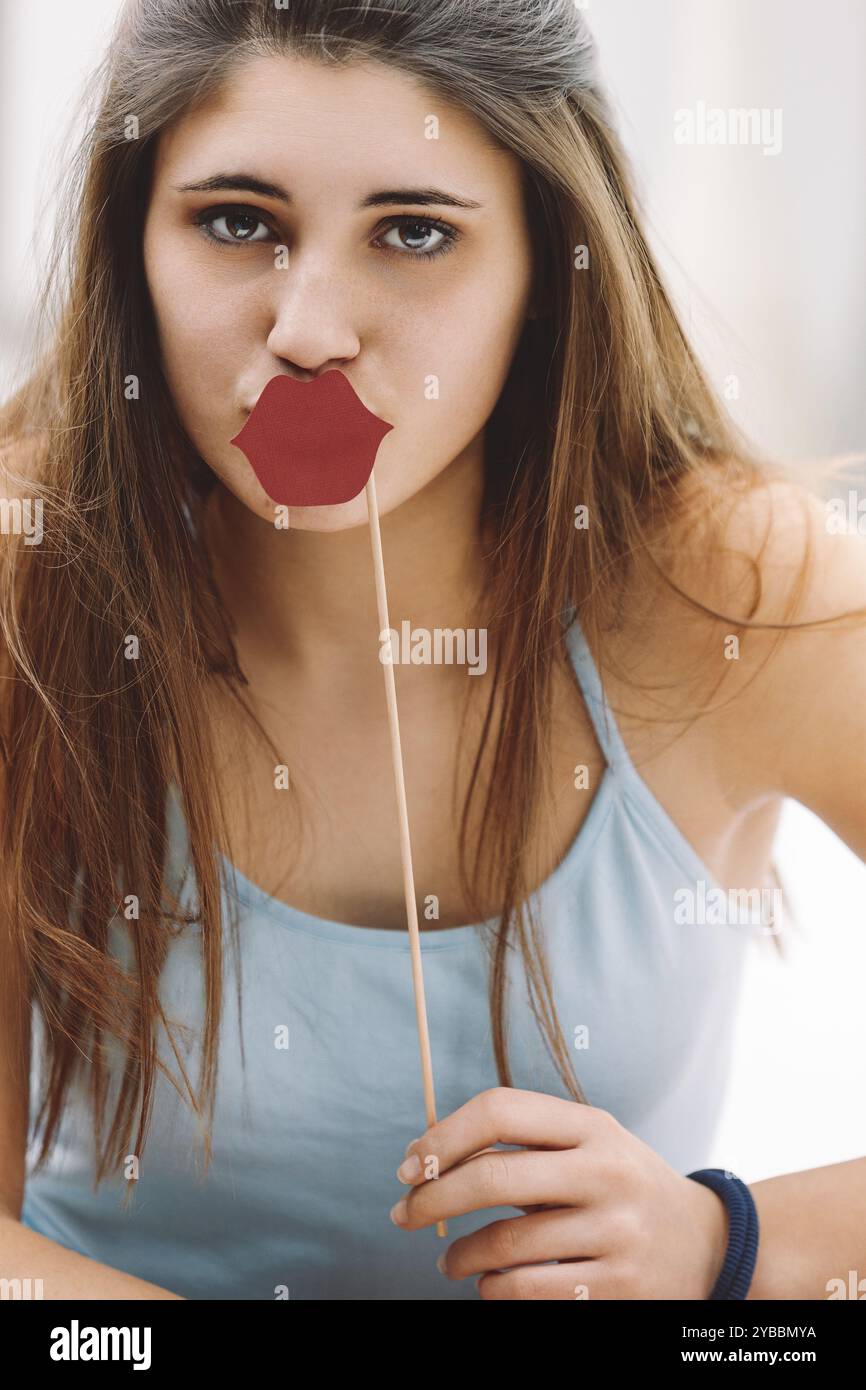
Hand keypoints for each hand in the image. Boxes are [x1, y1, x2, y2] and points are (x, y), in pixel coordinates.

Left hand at [391, 1087, 728, 1298]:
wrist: (709, 1244)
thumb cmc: (622, 1185)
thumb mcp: (590, 1144)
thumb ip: (524, 1142)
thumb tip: (426, 1156)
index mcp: (592, 1125)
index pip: (501, 1111)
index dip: (444, 1135)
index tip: (409, 1164)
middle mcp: (606, 1172)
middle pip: (492, 1178)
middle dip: (432, 1199)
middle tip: (403, 1215)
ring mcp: (616, 1231)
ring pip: (504, 1244)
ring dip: (458, 1254)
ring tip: (448, 1259)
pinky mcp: (619, 1286)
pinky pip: (527, 1290)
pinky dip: (493, 1288)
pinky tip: (489, 1283)